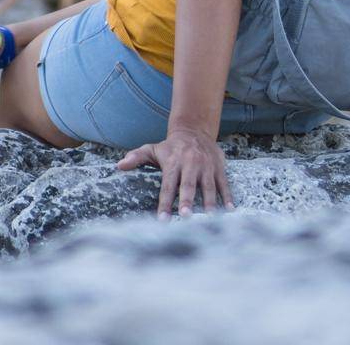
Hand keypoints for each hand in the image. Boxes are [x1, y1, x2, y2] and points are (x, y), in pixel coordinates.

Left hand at [116, 125, 234, 218]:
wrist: (195, 130)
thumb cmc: (171, 147)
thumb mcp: (153, 149)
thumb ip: (137, 157)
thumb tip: (119, 166)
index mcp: (173, 162)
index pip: (167, 185)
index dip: (164, 202)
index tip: (162, 220)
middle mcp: (190, 164)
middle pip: (188, 184)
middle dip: (187, 200)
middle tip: (186, 217)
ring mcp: (206, 166)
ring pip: (208, 185)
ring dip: (209, 202)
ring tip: (210, 217)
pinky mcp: (218, 168)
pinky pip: (224, 183)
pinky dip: (228, 196)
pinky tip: (230, 210)